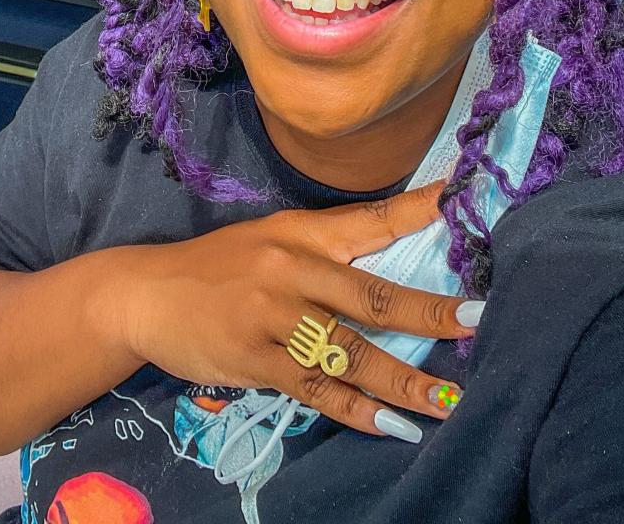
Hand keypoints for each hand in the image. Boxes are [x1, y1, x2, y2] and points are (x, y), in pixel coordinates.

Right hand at [116, 182, 475, 439]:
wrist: (144, 292)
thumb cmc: (217, 267)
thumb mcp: (268, 240)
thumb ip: (323, 251)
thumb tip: (394, 265)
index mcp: (300, 232)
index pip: (370, 219)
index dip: (418, 209)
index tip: (463, 197)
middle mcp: (291, 267)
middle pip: (373, 293)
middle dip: (431, 312)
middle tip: (479, 320)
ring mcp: (272, 315)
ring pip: (350, 350)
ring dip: (404, 379)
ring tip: (448, 399)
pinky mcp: (252, 358)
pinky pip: (315, 389)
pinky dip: (356, 410)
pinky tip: (390, 426)